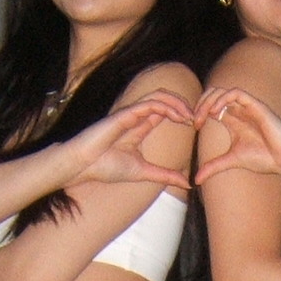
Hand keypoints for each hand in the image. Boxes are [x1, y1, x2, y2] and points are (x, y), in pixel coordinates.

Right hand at [54, 92, 193, 192]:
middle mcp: (136, 117)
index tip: (194, 125)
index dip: (181, 114)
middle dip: (183, 105)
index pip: (164, 111)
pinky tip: (179, 116)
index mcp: (139, 127)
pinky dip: (167, 106)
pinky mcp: (126, 113)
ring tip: (190, 116)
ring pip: (159, 97)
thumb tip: (187, 183)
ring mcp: (131, 113)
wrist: (83, 167)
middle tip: (197, 118)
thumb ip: (165, 175)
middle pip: (164, 100)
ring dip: (178, 103)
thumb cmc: (106, 168)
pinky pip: (150, 103)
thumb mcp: (144, 173)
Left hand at [194, 86, 280, 184]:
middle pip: (213, 95)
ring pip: (222, 91)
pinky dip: (223, 99)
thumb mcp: (232, 161)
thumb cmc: (264, 158)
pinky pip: (237, 93)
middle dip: (200, 104)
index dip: (198, 112)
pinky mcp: (256, 106)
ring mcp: (247, 107)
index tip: (193, 126)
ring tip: (203, 116)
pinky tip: (216, 112)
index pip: (210, 106)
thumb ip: (214, 167)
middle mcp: (238, 111)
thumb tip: (196, 180)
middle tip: (195, 120)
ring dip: (209, 101)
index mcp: (233, 120)